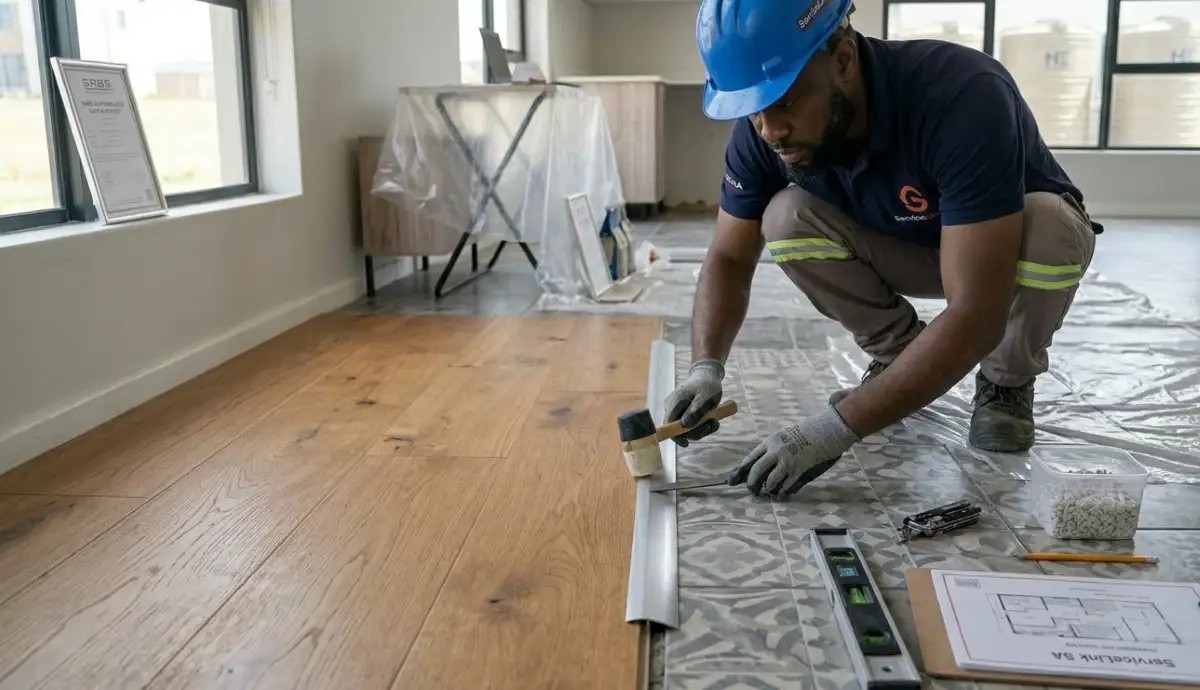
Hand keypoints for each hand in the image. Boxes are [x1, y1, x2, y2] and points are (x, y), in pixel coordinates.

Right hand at [663, 359, 724, 446]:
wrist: (708, 374)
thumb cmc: (707, 385)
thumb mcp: (705, 398)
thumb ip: (695, 412)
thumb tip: (685, 426)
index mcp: (674, 403)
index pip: (668, 424)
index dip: (675, 436)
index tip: (687, 443)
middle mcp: (672, 407)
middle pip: (678, 428)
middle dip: (696, 431)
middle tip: (711, 426)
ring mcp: (678, 409)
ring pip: (686, 427)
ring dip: (702, 428)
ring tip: (715, 422)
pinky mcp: (684, 411)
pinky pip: (691, 422)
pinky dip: (702, 424)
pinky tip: (712, 420)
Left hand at [728, 407, 859, 496]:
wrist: (824, 432)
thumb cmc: (803, 434)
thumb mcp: (783, 435)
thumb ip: (771, 448)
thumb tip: (758, 464)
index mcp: (770, 442)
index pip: (751, 458)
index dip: (741, 471)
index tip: (733, 480)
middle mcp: (776, 451)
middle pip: (757, 470)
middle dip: (751, 483)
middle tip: (751, 490)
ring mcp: (788, 461)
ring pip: (771, 481)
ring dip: (768, 489)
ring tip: (768, 492)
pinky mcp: (799, 469)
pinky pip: (786, 485)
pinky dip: (782, 492)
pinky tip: (781, 494)